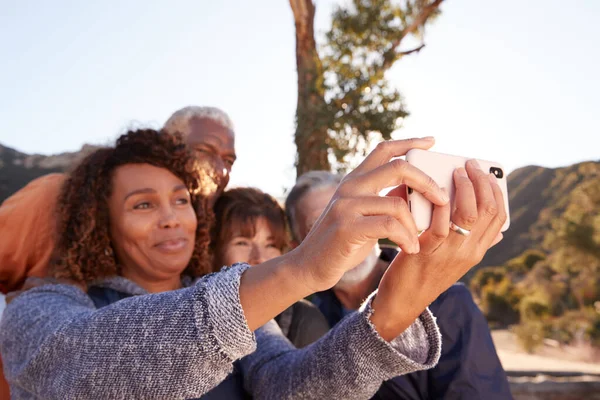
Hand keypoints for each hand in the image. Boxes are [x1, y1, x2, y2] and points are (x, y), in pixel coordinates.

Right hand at [289, 137, 448, 292]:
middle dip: (427, 182)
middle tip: (443, 199)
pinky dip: (406, 238)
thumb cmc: (342, 243)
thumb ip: (383, 199)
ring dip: (415, 225)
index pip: (384, 149)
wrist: (310, 266)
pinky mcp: (347, 227)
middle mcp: (349, 186)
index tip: (432, 141)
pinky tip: (410, 249)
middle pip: (398, 168)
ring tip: (418, 242)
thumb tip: (415, 189)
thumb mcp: (364, 215)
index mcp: (354, 180)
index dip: (410, 142)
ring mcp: (346, 205)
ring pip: (397, 203)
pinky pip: (389, 226)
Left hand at [370, 159, 506, 339]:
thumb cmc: (424, 272)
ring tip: (455, 171)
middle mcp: (470, 252)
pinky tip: (434, 189)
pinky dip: (440, 203)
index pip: (499, 216)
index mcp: (478, 251)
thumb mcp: (452, 258)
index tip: (486, 172)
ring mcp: (451, 253)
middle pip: (488, 210)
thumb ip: (468, 240)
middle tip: (469, 164)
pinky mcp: (428, 251)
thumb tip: (491, 228)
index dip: (496, 191)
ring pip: (469, 214)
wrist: (403, 301)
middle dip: (481, 181)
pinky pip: (440, 223)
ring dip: (464, 187)